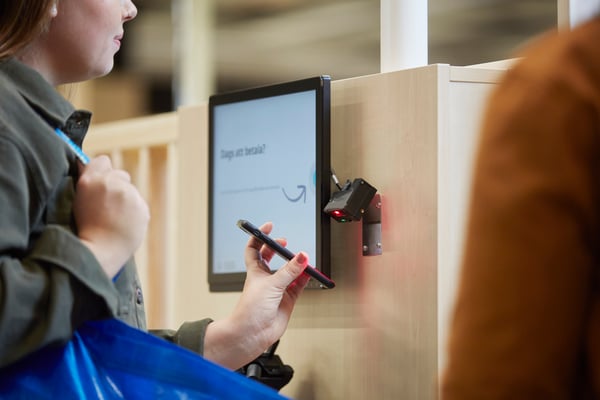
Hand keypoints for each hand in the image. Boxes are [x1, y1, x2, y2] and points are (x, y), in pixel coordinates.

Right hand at [73, 155, 149, 278]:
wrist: (100, 252)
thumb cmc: (83, 229)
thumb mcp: (76, 200)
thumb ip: (85, 179)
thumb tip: (83, 162)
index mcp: (91, 180)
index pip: (102, 161)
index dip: (100, 171)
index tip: (98, 182)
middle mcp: (112, 183)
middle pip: (119, 174)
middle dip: (114, 185)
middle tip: (106, 204)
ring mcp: (130, 195)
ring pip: (130, 190)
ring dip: (124, 198)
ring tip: (114, 217)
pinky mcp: (143, 208)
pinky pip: (138, 204)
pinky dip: (134, 211)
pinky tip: (123, 223)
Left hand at [203, 222, 309, 369]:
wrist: (251, 334)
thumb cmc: (249, 310)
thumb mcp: (271, 284)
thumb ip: (289, 271)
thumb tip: (302, 257)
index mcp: (255, 271)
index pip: (255, 248)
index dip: (260, 236)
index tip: (269, 226)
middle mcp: (265, 279)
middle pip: (272, 258)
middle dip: (279, 249)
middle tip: (286, 243)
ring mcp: (277, 289)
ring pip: (288, 272)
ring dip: (296, 265)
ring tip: (303, 259)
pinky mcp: (287, 300)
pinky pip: (298, 285)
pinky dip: (304, 279)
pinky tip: (309, 273)